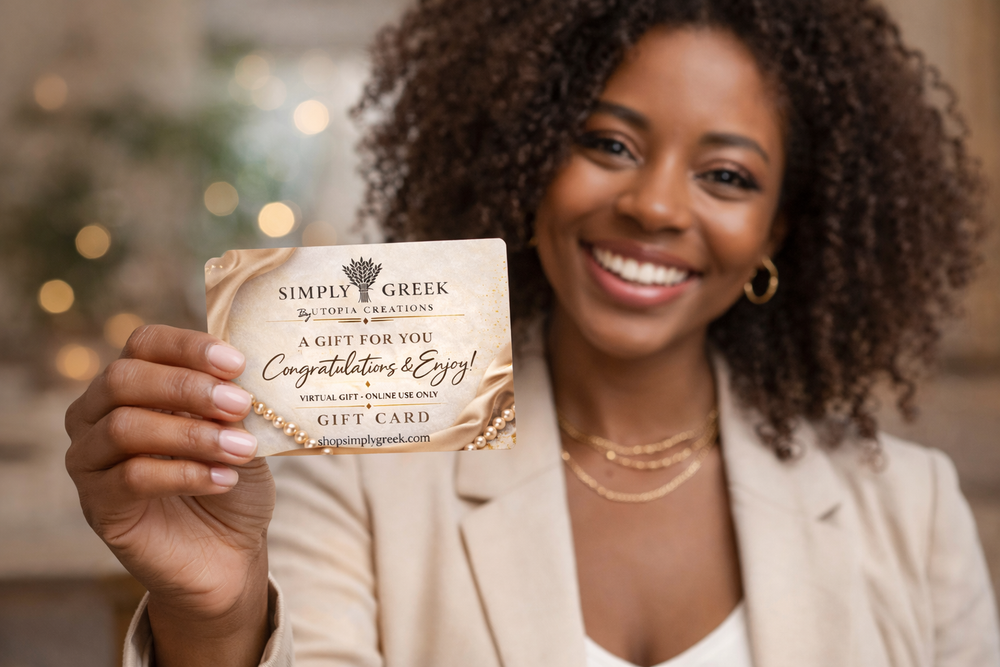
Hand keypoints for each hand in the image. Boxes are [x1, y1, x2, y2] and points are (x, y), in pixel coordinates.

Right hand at [65, 325, 272, 665]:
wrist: (227, 554)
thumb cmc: (231, 479)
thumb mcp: (242, 431)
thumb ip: (234, 403)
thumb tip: (243, 376)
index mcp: (134, 384)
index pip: (144, 343)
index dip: (188, 346)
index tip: (237, 363)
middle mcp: (98, 414)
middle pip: (124, 378)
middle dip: (187, 387)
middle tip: (240, 404)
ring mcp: (90, 460)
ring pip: (124, 427)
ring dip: (192, 434)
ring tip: (241, 448)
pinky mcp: (97, 505)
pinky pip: (130, 478)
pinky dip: (184, 474)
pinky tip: (224, 480)